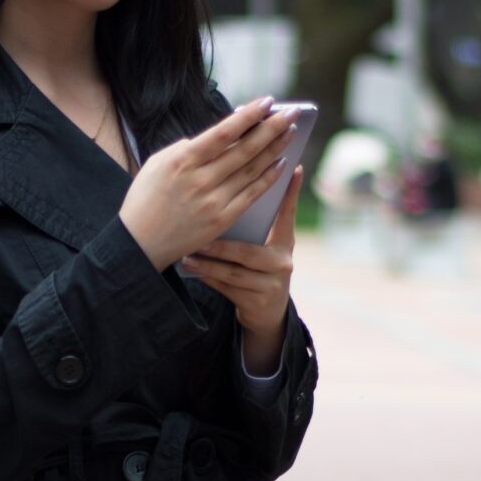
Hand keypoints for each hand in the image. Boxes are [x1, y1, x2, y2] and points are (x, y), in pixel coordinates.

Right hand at [120, 98, 298, 270]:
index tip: (268, 101)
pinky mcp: (222, 220)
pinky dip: (268, 178)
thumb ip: (185, 148)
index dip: (249, 115)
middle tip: (292, 113)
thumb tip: (216, 139)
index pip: (224, 132)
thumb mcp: (156, 164)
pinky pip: (252, 195)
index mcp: (182, 160)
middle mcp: (201, 180)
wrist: (139, 244)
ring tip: (290, 133)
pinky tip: (281, 164)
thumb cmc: (145, 199)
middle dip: (273, 128)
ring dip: (275, 149)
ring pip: (252, 170)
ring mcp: (213, 201)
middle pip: (245, 149)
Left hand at [181, 165, 300, 369]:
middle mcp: (282, 263)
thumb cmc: (258, 269)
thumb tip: (241, 188)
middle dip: (221, 246)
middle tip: (199, 236)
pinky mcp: (256, 303)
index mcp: (285, 243)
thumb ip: (258, 224)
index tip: (292, 168)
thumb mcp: (266, 247)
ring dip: (208, 264)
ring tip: (188, 256)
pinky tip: (192, 271)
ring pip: (233, 273)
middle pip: (248, 252)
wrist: (266, 313)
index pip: (287, 214)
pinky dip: (207, 278)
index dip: (290, 192)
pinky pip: (226, 288)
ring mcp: (271, 285)